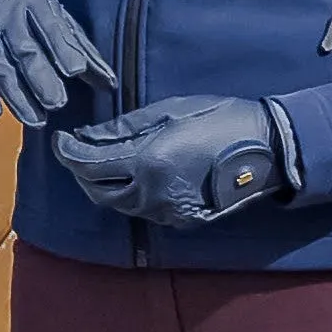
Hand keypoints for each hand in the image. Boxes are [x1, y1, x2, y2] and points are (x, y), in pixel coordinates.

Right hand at [0, 0, 115, 126]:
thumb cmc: (33, 16)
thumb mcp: (60, 22)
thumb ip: (82, 51)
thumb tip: (109, 84)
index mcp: (35, 3)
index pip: (51, 26)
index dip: (63, 48)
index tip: (76, 70)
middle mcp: (5, 16)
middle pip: (24, 49)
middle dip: (40, 77)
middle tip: (57, 103)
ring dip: (16, 95)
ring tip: (36, 119)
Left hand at [52, 97, 300, 226]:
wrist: (270, 148)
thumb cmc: (220, 118)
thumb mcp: (168, 111)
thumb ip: (122, 127)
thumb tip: (86, 136)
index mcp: (146, 162)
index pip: (88, 165)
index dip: (68, 152)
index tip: (61, 139)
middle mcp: (152, 194)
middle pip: (97, 191)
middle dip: (81, 172)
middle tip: (78, 151)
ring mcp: (168, 211)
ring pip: (119, 205)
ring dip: (103, 185)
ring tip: (103, 162)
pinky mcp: (184, 220)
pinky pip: (144, 211)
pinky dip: (129, 195)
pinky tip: (133, 177)